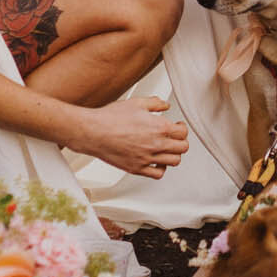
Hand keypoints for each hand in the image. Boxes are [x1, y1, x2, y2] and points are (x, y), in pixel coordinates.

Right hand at [70, 97, 188, 178]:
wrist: (93, 131)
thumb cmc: (110, 117)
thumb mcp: (137, 102)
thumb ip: (155, 103)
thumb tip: (166, 106)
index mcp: (159, 127)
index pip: (183, 132)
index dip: (182, 128)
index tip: (178, 127)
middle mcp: (156, 144)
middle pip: (182, 148)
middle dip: (181, 141)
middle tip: (175, 138)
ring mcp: (146, 158)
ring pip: (174, 162)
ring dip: (173, 154)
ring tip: (167, 149)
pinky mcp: (136, 168)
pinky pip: (157, 174)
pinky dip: (161, 168)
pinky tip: (156, 161)